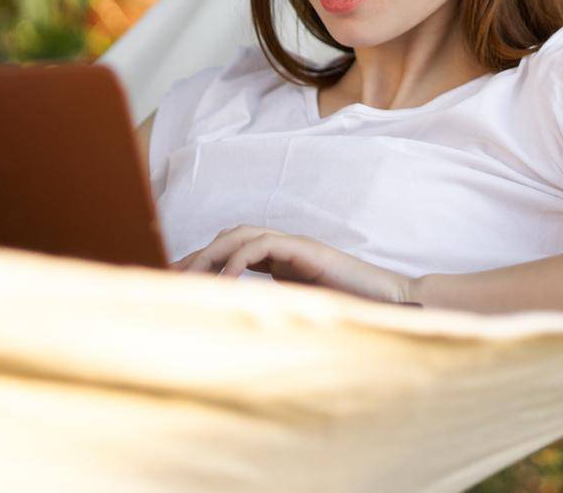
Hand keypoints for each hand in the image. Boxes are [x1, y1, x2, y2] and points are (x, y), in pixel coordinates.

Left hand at [172, 224, 417, 305]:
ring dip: (212, 253)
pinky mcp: (305, 249)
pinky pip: (262, 245)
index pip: (232, 253)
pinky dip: (239, 260)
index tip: (174, 284)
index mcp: (280, 262)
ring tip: (190, 277)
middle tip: (170, 277)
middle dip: (198, 255)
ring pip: (241, 234)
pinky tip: (225, 283)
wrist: (392, 304)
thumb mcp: (300, 312)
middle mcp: (285, 248)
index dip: (203, 265)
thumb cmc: (352, 312)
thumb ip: (273, 310)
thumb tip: (235, 327)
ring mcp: (295, 245)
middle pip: (229, 237)